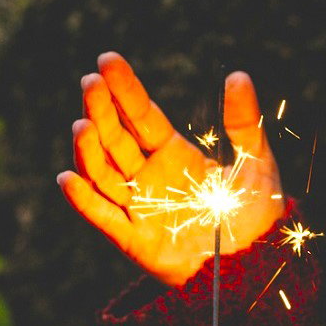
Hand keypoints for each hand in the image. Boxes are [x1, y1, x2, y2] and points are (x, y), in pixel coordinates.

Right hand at [59, 51, 285, 286]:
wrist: (254, 266)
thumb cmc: (256, 214)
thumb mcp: (256, 162)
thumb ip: (244, 122)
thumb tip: (237, 74)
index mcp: (174, 152)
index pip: (141, 114)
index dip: (123, 88)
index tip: (106, 60)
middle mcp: (150, 175)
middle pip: (116, 137)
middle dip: (101, 110)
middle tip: (90, 82)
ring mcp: (139, 206)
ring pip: (103, 173)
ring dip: (89, 151)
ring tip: (82, 125)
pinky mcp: (134, 239)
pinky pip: (103, 217)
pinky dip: (83, 200)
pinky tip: (69, 178)